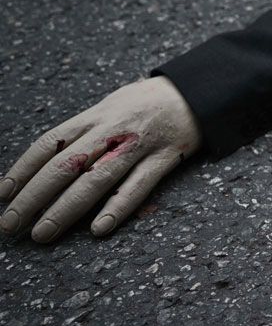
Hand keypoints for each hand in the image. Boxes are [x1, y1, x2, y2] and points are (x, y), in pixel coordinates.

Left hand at [0, 76, 199, 242]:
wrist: (198, 91)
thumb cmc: (147, 103)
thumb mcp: (109, 106)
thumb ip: (84, 131)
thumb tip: (47, 162)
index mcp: (95, 116)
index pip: (50, 143)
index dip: (22, 170)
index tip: (2, 195)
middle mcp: (112, 129)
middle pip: (66, 164)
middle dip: (34, 197)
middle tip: (10, 225)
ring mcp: (139, 144)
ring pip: (96, 178)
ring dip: (66, 208)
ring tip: (43, 233)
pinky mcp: (166, 157)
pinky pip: (139, 186)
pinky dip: (118, 207)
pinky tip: (99, 229)